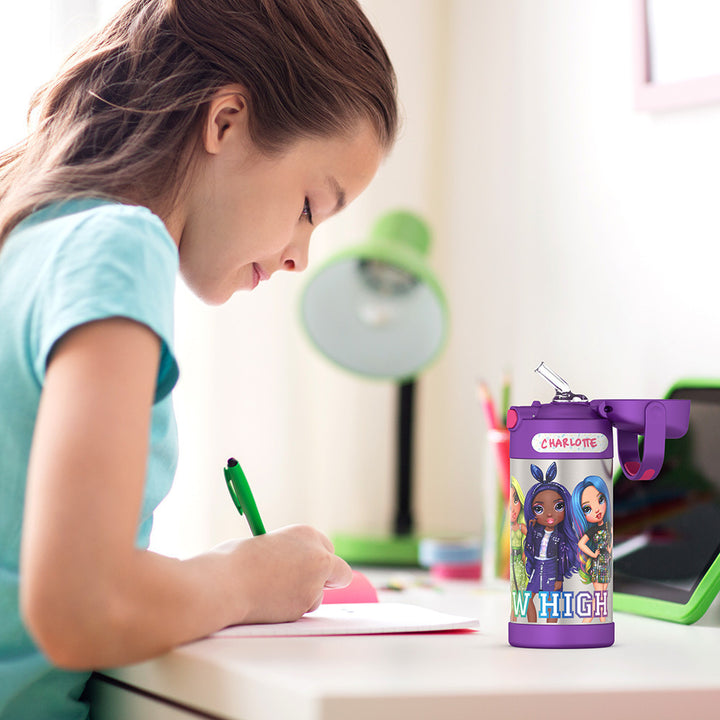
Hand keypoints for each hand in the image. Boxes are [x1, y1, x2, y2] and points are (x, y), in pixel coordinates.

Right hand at [212, 525, 351, 624]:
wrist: (224, 583)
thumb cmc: (234, 561)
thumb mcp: (265, 545)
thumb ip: (286, 555)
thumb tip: (290, 567)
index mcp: (306, 533)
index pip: (326, 548)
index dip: (316, 560)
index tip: (306, 567)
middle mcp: (317, 556)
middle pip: (339, 571)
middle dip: (326, 580)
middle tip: (305, 586)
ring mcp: (314, 583)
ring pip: (319, 596)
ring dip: (304, 597)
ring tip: (272, 594)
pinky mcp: (305, 606)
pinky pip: (302, 611)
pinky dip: (289, 610)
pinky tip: (268, 604)